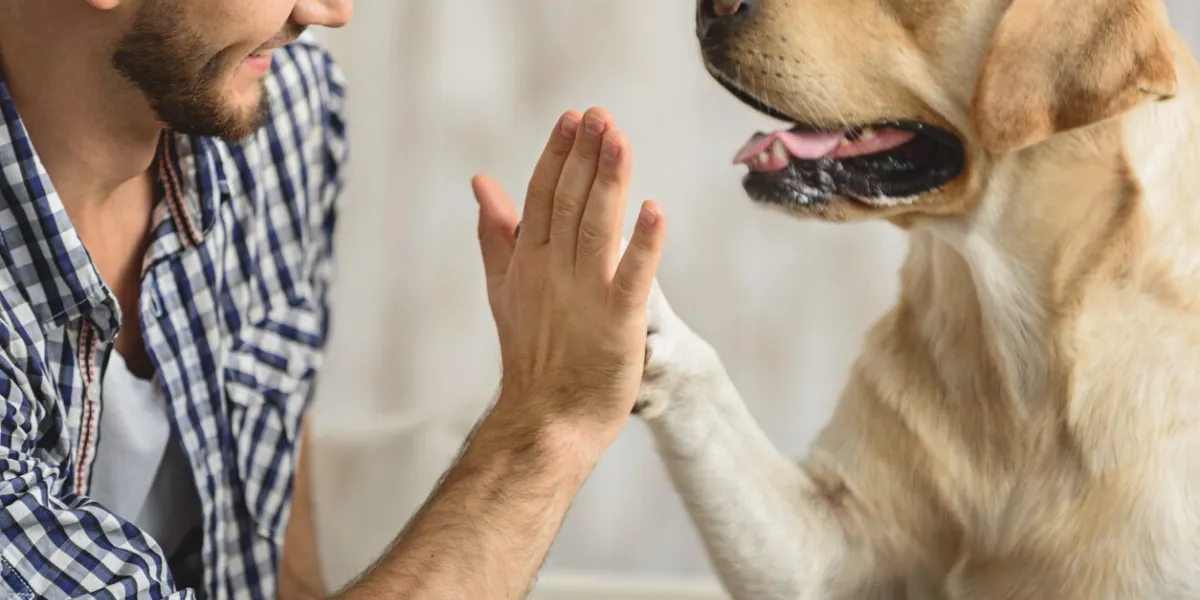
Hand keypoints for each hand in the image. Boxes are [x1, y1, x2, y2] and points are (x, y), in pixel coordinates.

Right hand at [471, 106, 665, 451]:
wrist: (544, 421)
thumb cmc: (532, 356)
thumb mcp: (505, 288)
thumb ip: (497, 234)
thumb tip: (481, 182)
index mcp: (530, 261)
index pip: (542, 196)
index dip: (559, 155)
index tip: (574, 118)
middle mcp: (554, 272)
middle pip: (569, 202)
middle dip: (585, 156)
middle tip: (600, 115)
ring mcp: (585, 296)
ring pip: (596, 227)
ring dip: (609, 183)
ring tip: (620, 140)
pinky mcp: (618, 323)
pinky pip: (632, 277)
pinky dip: (642, 244)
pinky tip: (654, 210)